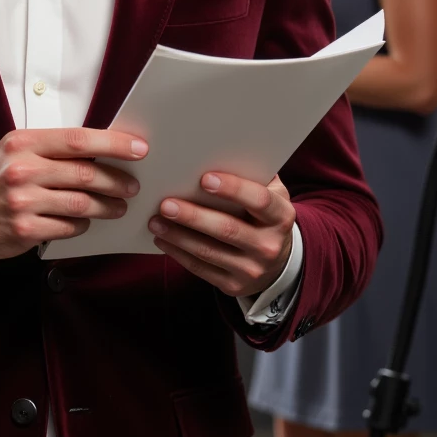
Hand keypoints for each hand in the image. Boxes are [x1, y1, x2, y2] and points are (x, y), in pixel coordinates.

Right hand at [0, 127, 147, 261]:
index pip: (78, 139)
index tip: (139, 149)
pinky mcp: (25, 229)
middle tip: (132, 186)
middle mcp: (23, 170)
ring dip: (107, 207)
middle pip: (86, 174)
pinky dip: (82, 225)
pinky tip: (85, 222)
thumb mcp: (16, 152)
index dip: (114, 144)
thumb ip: (52, 149)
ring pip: (82, 203)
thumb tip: (102, 151)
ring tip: (118, 207)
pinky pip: (69, 227)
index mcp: (24, 143)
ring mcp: (23, 201)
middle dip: (117, 181)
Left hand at [148, 171, 294, 298]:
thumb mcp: (272, 195)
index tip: (204, 178)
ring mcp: (252, 269)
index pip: (259, 201)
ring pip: (208, 252)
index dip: (233, 189)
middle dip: (194, 216)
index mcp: (281, 216)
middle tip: (166, 203)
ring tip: (155, 221)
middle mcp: (269, 245)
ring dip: (178, 236)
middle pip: (228, 229)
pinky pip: (200, 269)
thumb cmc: (265, 216)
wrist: (277, 262)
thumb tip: (218, 151)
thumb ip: (254, 175)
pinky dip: (178, 254)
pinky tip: (162, 239)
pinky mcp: (233, 285)